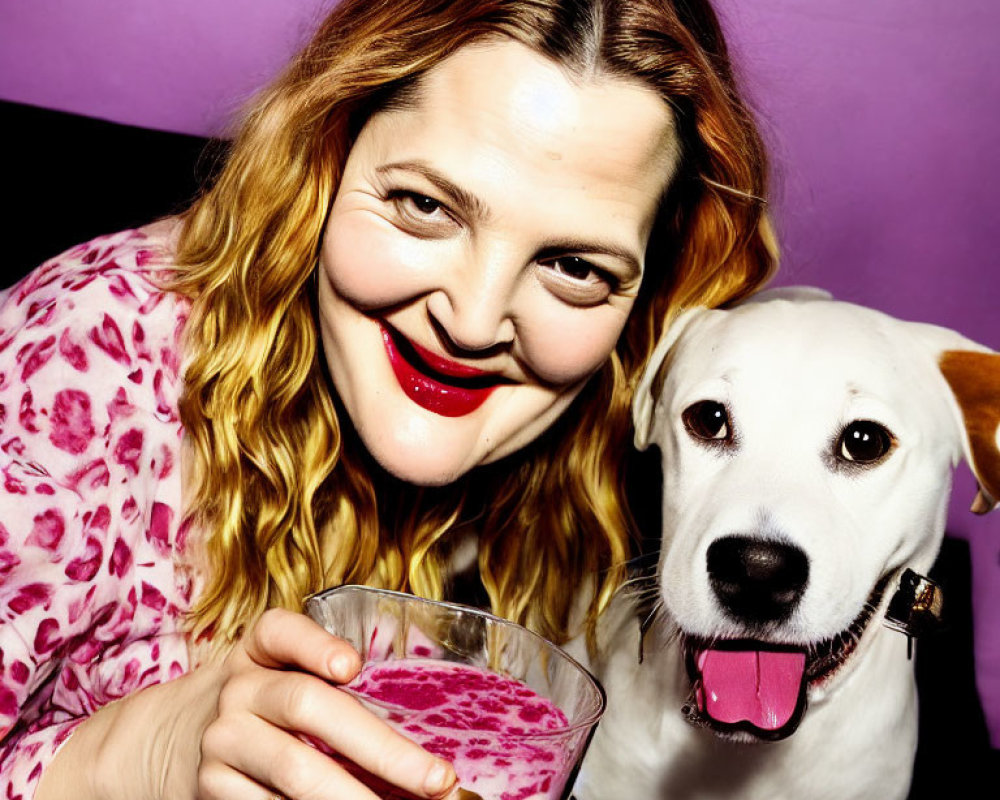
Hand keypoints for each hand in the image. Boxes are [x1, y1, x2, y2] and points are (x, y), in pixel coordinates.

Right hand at [36, 608, 458, 799]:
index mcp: (258, 649)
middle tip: (437, 779)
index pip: (281, 632)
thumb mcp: (276, 670)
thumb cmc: (255, 698)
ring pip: (294, 770)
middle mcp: (238, 689)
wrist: (162, 739)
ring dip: (355, 796)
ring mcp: (222, 742)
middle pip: (308, 707)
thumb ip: (331, 682)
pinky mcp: (212, 790)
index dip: (315, 645)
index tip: (352, 666)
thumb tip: (419, 739)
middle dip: (380, 747)